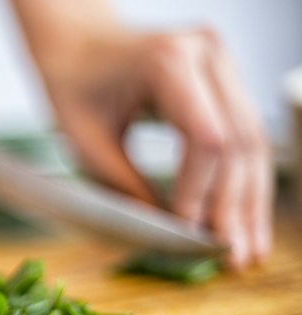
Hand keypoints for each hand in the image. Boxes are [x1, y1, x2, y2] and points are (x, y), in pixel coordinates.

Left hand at [14, 0, 271, 268]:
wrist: (76, 46)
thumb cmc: (73, 88)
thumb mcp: (88, 143)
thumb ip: (127, 187)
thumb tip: (167, 234)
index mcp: (168, 63)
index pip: (205, 139)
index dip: (202, 192)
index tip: (191, 233)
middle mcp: (206, 54)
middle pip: (238, 142)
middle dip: (235, 206)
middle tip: (233, 257)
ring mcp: (222, 63)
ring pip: (251, 142)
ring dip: (250, 201)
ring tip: (249, 250)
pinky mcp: (224, 80)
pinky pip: (243, 135)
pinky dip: (243, 180)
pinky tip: (245, 218)